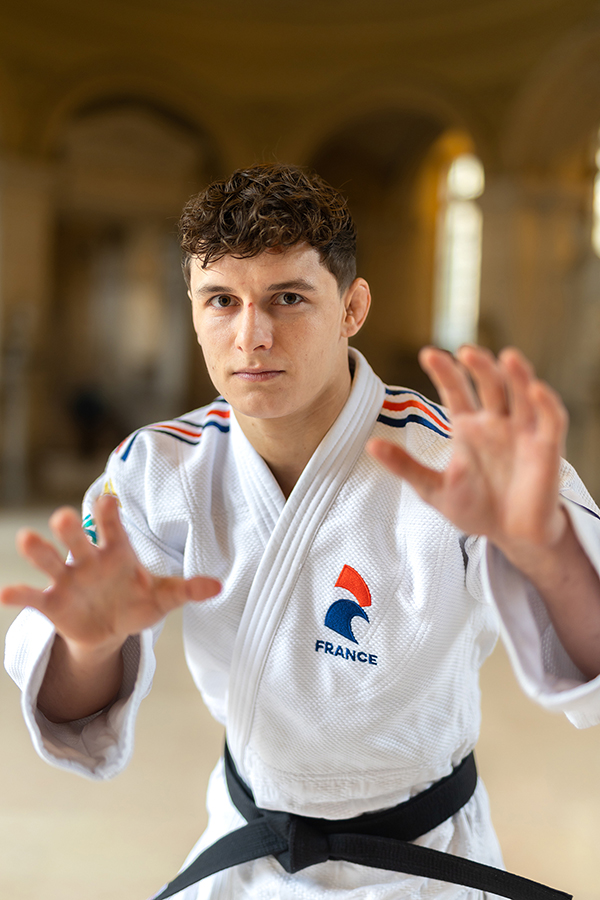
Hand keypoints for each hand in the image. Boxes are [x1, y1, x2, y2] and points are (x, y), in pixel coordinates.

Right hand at [0, 493, 220, 654]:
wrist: (111, 630)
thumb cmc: (136, 603)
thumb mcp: (163, 597)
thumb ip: (186, 590)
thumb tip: (219, 586)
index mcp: (116, 551)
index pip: (112, 527)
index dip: (109, 514)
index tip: (109, 501)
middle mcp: (88, 559)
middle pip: (77, 538)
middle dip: (71, 527)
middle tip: (64, 516)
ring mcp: (67, 579)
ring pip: (49, 560)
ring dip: (39, 550)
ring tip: (26, 539)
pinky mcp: (52, 602)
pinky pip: (32, 596)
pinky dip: (18, 594)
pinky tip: (4, 593)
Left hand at [368, 345, 567, 561]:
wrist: (511, 537)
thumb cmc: (475, 509)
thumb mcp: (433, 489)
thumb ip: (404, 466)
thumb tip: (369, 445)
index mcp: (468, 429)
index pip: (456, 391)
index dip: (445, 372)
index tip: (428, 354)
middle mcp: (496, 423)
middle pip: (490, 384)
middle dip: (480, 367)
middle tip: (465, 352)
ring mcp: (522, 433)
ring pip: (522, 394)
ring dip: (517, 375)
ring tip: (506, 357)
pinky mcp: (547, 448)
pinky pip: (551, 419)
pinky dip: (546, 403)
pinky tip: (535, 390)